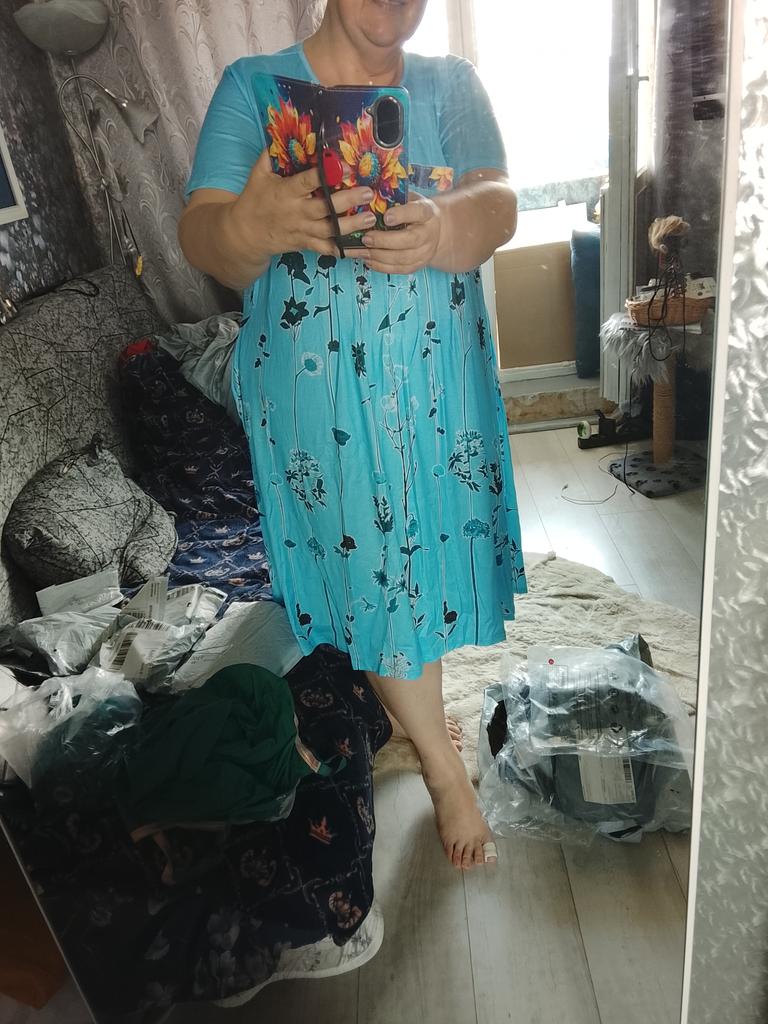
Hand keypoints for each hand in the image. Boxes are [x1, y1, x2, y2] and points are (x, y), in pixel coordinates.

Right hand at [231, 149, 377, 258]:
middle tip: (367, 193)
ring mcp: (303, 230)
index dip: (326, 175)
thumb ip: (270, 154)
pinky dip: (344, 250)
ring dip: (352, 225)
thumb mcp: (258, 174)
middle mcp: (297, 212)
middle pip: (325, 209)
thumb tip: (279, 131)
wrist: (246, 234)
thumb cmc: (254, 200)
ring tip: (370, 218)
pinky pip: (327, 249)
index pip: (307, 182)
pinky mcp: (306, 243)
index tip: (345, 168)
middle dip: (347, 201)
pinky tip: (361, 249)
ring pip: (330, 231)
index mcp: (287, 192)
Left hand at [359, 192, 442, 273]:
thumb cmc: (413, 212)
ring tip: (362, 251)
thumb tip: (368, 200)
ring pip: (402, 258)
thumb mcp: (408, 199)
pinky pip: (399, 269)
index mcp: (427, 212)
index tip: (385, 217)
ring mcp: (425, 252)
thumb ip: (393, 200)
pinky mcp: (418, 265)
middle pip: (410, 240)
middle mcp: (429, 233)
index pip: (417, 212)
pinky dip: (381, 266)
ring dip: (379, 256)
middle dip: (385, 241)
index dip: (401, 215)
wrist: (432, 230)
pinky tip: (369, 260)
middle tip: (366, 238)